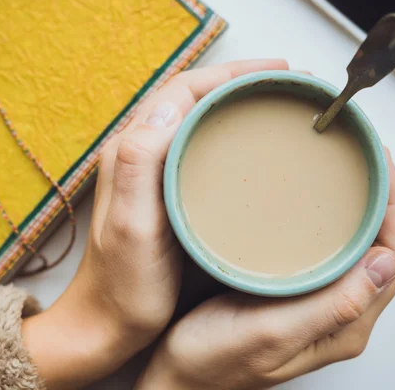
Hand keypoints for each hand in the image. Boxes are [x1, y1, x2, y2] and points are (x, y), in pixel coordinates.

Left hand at [21, 59, 289, 388]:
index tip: (275, 72)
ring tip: (277, 105)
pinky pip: (198, 146)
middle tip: (287, 84)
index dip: (229, 74)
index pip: (182, 90)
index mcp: (130, 152)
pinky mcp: (163, 192)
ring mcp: (151, 172)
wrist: (106, 323)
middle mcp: (138, 153)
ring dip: (235, 104)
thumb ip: (138, 165)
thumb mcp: (131, 229)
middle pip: (192, 98)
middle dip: (239, 82)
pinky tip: (252, 147)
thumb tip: (167, 105)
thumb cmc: (122, 286)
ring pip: (196, 119)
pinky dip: (228, 134)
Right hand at [137, 150, 394, 389]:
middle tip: (367, 158)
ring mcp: (316, 304)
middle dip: (381, 201)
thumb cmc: (214, 361)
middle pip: (379, 248)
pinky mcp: (293, 295)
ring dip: (359, 209)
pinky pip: (328, 253)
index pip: (391, 259)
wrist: (178, 374)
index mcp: (343, 325)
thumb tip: (384, 264)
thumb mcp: (271, 334)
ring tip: (349, 172)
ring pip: (355, 249)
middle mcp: (337, 314)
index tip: (381, 167)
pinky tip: (314, 204)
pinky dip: (332, 222)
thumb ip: (330, 305)